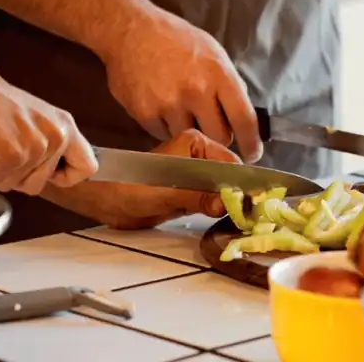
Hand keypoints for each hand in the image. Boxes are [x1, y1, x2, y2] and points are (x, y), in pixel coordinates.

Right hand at [0, 59, 96, 195]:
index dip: (65, 177)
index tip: (47, 175)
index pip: (87, 166)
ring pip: (16, 186)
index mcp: (64, 125)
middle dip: (17, 177)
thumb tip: (53, 174)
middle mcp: (56, 135)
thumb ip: (49, 142)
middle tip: (2, 152)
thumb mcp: (34, 118)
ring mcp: (35, 147)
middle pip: (40, 185)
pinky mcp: (12, 155)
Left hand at [47, 129, 235, 229]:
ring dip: (231, 205)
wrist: (105, 199)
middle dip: (241, 196)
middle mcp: (198, 154)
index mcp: (195, 142)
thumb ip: (198, 196)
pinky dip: (220, 211)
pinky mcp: (189, 191)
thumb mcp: (166, 192)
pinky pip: (212, 200)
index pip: (232, 163)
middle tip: (252, 218)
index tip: (258, 206)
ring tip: (242, 221)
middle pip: (231, 177)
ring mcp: (194, 173)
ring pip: (224, 190)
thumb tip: (229, 203)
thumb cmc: (129, 187)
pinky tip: (227, 221)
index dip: (246, 185)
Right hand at [98, 7, 261, 162]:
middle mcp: (196, 91)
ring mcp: (169, 104)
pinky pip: (164, 136)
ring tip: (179, 108)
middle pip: (219, 138)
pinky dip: (166, 127)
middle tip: (210, 125)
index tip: (251, 154)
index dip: (251, 143)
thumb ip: (228, 83)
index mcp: (218, 73)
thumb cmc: (174, 38)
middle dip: (218, 135)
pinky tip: (161, 105)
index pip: (244, 120)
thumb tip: (242, 116)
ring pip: (190, 140)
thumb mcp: (212, 50)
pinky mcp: (145, 114)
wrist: (129, 30)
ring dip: (188, 129)